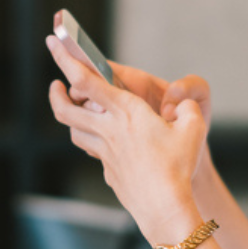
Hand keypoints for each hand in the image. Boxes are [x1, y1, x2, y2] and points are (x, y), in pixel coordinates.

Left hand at [47, 35, 206, 241]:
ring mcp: (105, 155)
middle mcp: (108, 131)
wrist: (164, 207)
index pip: (85, 79)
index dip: (65, 58)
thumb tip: (180, 105)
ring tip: (77, 113)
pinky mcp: (109, 173)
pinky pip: (96, 154)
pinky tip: (108, 146)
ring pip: (74, 132)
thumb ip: (186, 107)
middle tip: (56, 86)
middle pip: (65, 109)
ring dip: (71, 119)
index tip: (54, 42)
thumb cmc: (178, 167)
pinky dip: (95, 144)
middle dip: (55, 94)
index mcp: (126, 112)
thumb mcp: (193, 128)